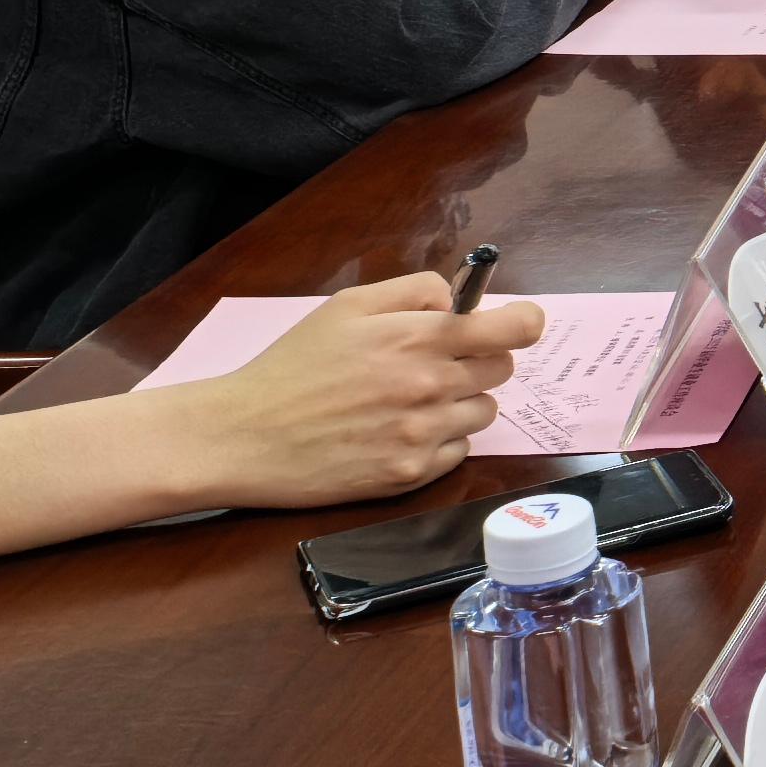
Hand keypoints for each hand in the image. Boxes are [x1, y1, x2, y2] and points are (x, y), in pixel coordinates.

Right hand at [180, 271, 535, 514]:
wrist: (244, 435)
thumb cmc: (293, 366)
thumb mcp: (347, 306)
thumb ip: (414, 291)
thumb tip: (459, 300)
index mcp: (419, 339)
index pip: (516, 329)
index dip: (521, 323)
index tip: (511, 325)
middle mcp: (431, 387)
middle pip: (501, 368)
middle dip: (475, 360)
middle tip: (430, 364)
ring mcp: (424, 434)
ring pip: (484, 411)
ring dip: (459, 402)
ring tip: (407, 400)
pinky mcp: (411, 475)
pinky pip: (458, 450)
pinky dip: (439, 440)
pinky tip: (397, 432)